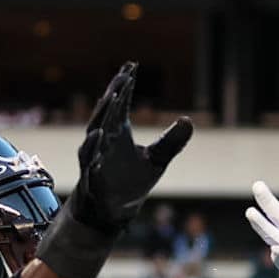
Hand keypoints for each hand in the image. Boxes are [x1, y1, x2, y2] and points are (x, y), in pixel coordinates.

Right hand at [71, 62, 192, 232]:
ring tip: (113, 95)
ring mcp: (95, 156)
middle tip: (125, 74)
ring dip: (104, 112)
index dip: (127, 85)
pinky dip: (93, 146)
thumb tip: (189, 121)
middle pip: (109, 111)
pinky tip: (99, 133)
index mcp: (117, 132)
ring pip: (96, 129)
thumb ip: (172, 141)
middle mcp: (104, 140)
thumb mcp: (156, 160)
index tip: (133, 66)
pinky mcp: (91, 175)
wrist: (110, 211)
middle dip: (116, 92)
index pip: (121, 103)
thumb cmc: (129, 182)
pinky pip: (89, 158)